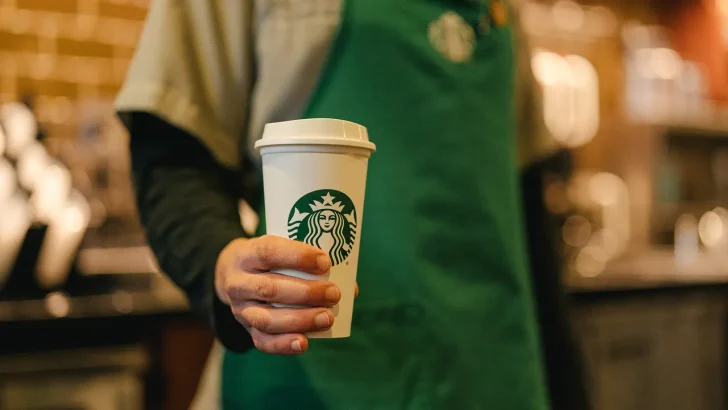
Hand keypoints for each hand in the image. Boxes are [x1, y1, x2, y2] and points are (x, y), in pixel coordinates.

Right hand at [215, 235, 339, 354]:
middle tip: (334, 294)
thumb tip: (351, 286)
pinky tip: (304, 343)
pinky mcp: (246, 328)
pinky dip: (284, 344)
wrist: (231, 274)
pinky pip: (262, 341)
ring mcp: (240, 308)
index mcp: (247, 254)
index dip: (297, 256)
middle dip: (306, 293)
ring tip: (328, 318)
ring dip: (300, 320)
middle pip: (269, 289)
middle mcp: (239, 282)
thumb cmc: (268, 259)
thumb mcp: (279, 248)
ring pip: (267, 319)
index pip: (268, 252)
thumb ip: (308, 262)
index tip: (325, 262)